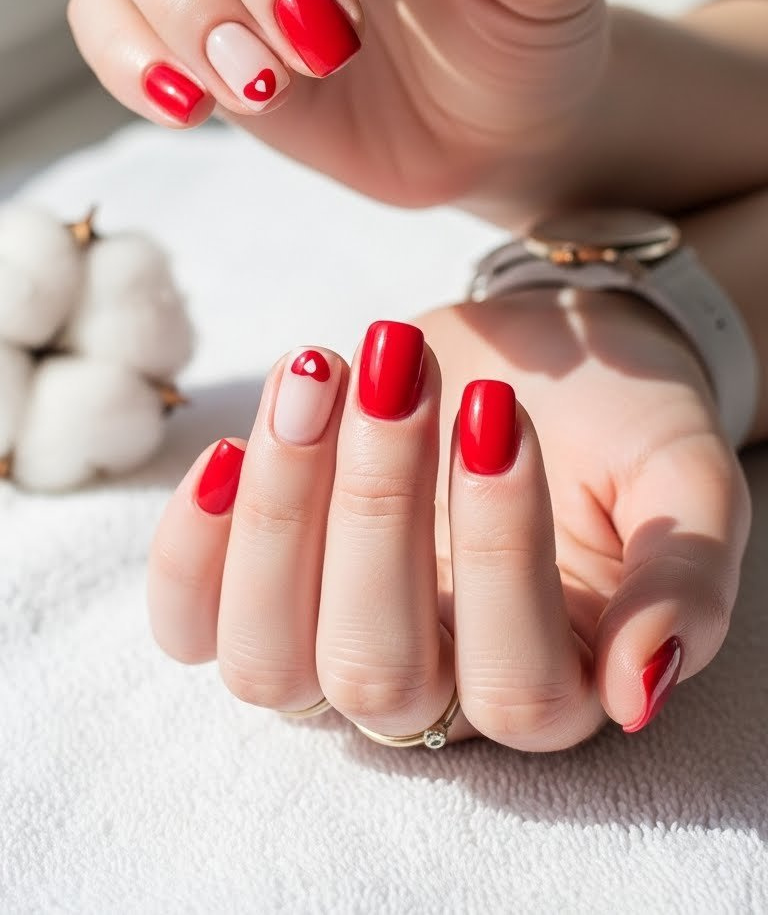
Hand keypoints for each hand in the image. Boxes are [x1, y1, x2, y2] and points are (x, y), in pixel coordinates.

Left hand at [147, 302, 749, 749]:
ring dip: (282, 510)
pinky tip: (230, 452)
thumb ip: (684, 581)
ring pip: (269, 660)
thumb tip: (642, 689)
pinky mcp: (268, 594)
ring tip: (319, 372)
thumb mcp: (686, 482)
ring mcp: (336, 650)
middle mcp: (438, 694)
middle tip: (393, 369)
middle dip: (375, 508)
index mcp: (557, 685)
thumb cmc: (621, 429)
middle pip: (375, 674)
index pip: (517, 683)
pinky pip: (192, 625)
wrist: (544, 361)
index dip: (499, 551)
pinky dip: (192, 550)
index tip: (495, 408)